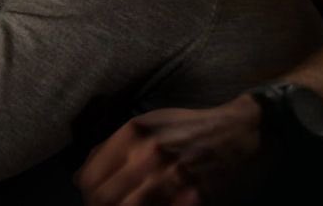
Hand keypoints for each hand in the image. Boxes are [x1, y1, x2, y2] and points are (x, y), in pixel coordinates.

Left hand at [74, 94, 273, 205]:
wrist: (243, 132)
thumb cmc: (192, 128)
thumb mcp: (149, 124)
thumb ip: (113, 148)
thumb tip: (80, 176)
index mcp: (133, 134)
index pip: (89, 178)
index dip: (87, 195)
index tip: (94, 201)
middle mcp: (148, 154)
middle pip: (102, 200)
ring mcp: (172, 178)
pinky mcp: (193, 199)